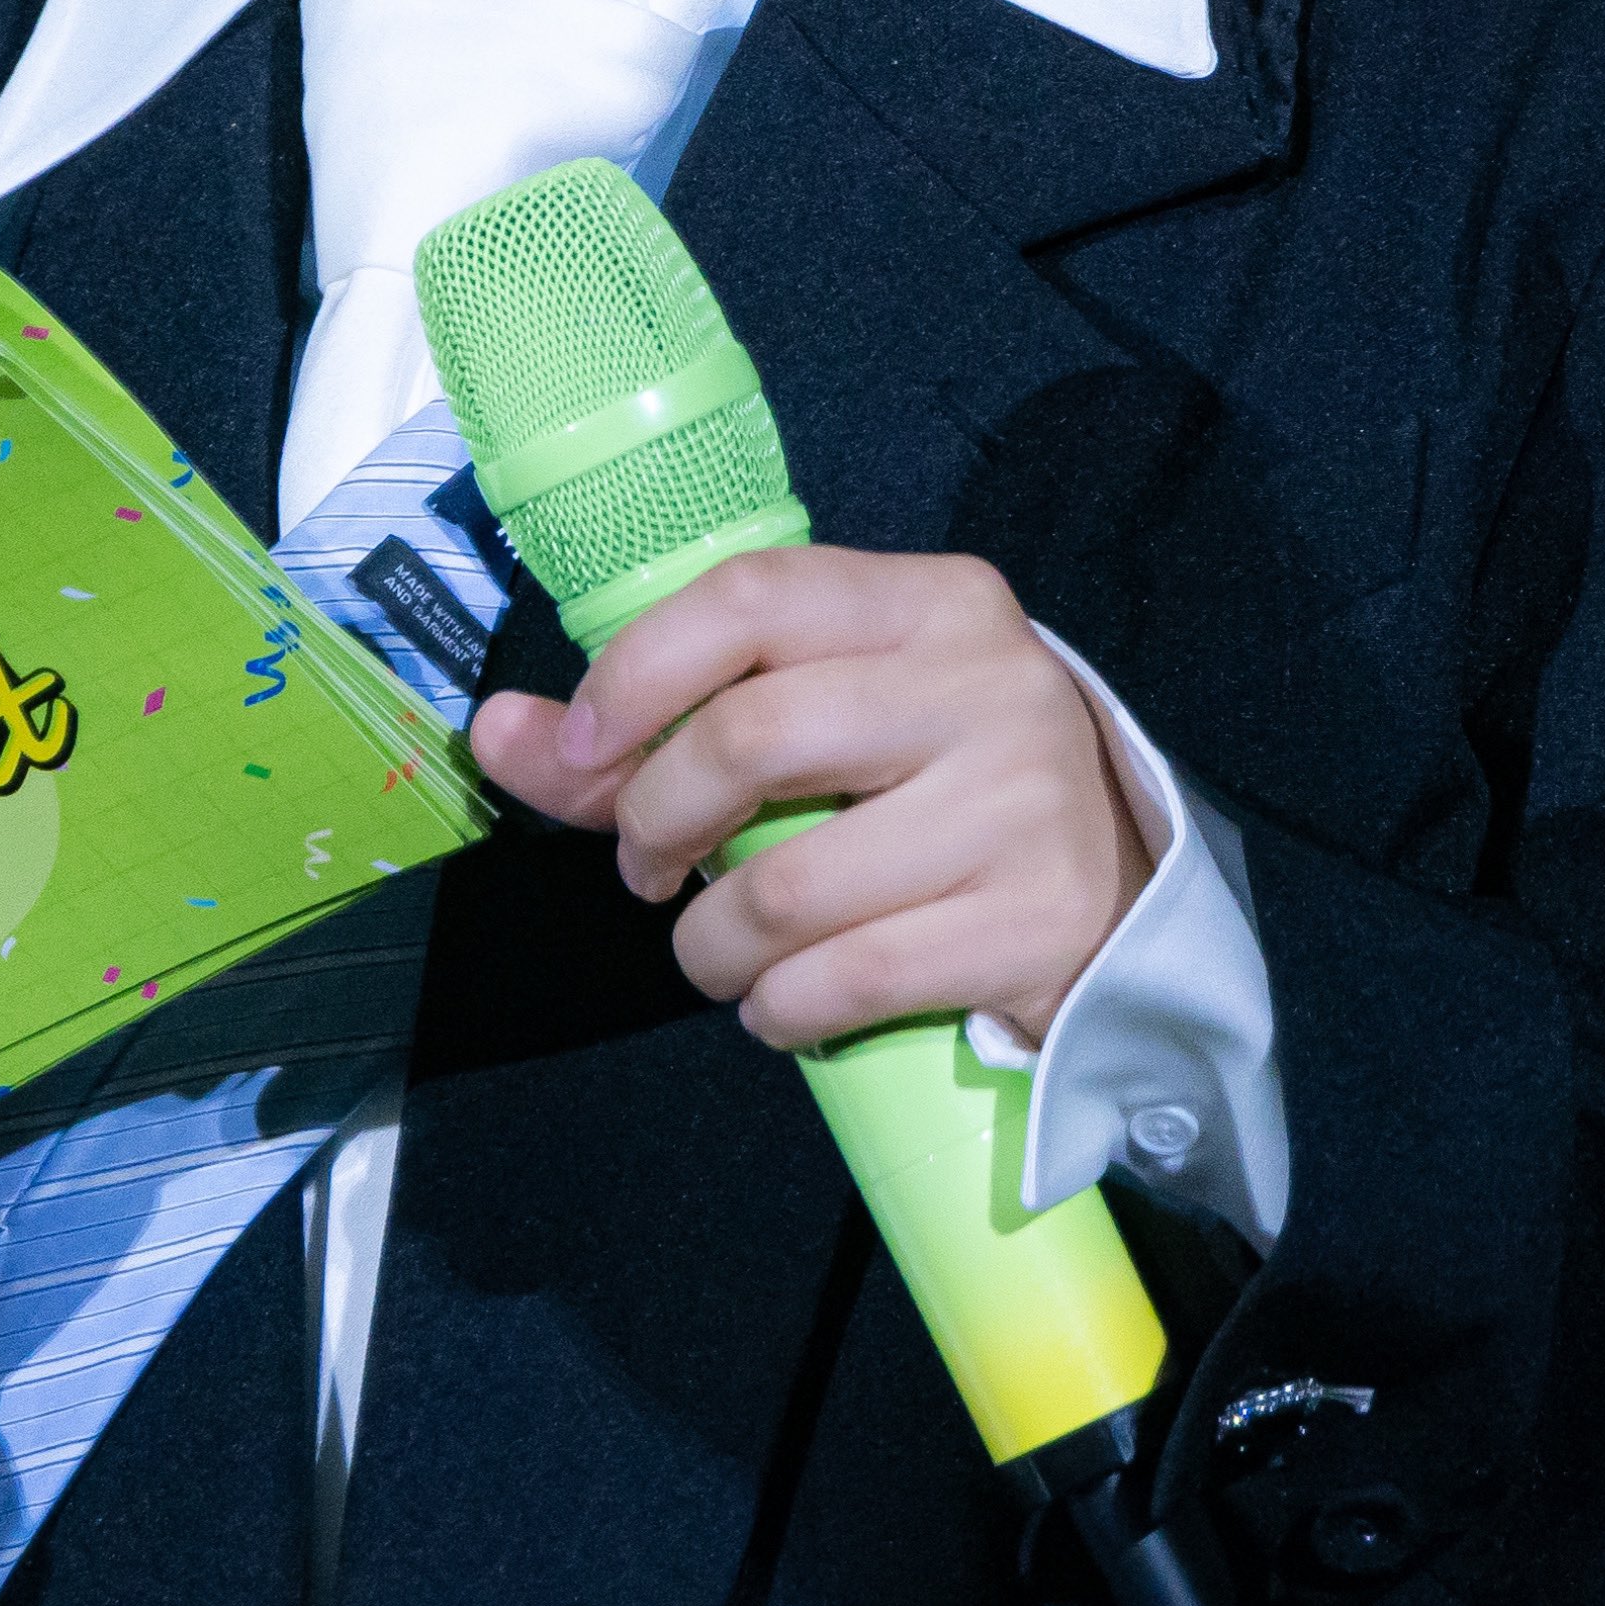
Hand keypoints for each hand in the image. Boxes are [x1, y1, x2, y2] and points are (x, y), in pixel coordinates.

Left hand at [467, 549, 1151, 1050]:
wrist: (1111, 889)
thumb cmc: (927, 786)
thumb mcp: (819, 717)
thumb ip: (654, 722)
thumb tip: (494, 735)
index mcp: (930, 603)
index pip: (750, 597)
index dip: (636, 675)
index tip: (584, 753)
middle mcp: (987, 682)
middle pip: (753, 737)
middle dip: (657, 820)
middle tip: (649, 867)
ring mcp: (1021, 803)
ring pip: (787, 885)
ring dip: (709, 944)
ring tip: (714, 951)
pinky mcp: (1034, 922)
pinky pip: (849, 979)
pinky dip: (779, 1008)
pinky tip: (782, 999)